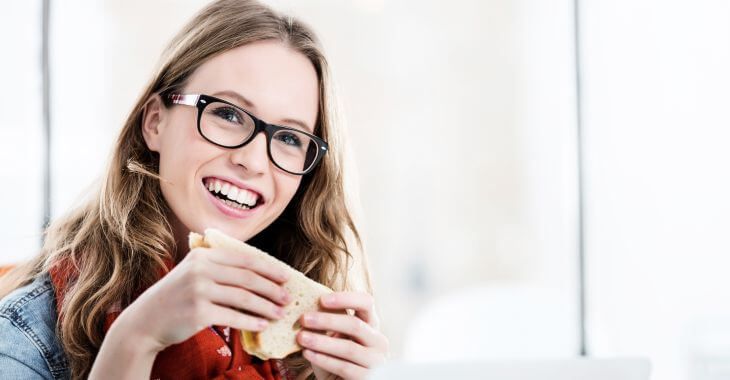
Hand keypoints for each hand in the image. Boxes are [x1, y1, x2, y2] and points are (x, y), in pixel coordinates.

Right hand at [112, 246, 290, 352]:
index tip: (286, 277)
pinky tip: (263, 325)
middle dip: (272, 288)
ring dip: (266, 307)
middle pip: (248, 278)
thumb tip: (261, 273)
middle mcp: (201, 269)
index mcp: (204, 255)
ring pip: (244, 298)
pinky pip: (234, 317)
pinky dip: (251, 322)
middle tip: (287, 297)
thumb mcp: (195, 272)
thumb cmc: (178, 297)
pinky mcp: (198, 312)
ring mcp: (199, 290)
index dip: (269, 268)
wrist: (147, 320)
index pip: (245, 259)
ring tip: (279, 313)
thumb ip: (221, 267)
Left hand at [297, 292, 388, 379]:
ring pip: (348, 347)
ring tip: (301, 337)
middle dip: (327, 321)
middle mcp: (378, 340)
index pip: (366, 302)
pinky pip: (344, 367)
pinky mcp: (368, 377)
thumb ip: (328, 323)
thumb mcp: (335, 336)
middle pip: (355, 325)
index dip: (346, 298)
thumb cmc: (337, 355)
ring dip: (322, 341)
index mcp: (371, 323)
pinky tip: (307, 353)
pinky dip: (324, 359)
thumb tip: (305, 308)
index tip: (321, 299)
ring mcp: (376, 360)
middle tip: (304, 318)